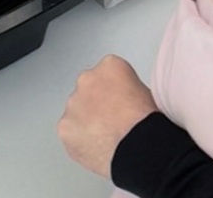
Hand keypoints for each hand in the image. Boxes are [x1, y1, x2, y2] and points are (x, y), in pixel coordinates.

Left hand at [58, 55, 157, 178]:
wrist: (137, 148)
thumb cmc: (146, 123)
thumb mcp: (147, 92)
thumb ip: (127, 88)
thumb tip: (124, 99)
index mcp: (110, 66)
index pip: (108, 72)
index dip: (116, 90)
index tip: (121, 101)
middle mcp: (87, 80)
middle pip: (88, 89)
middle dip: (96, 103)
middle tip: (112, 120)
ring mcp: (73, 104)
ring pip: (76, 111)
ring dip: (86, 121)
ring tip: (105, 137)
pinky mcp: (64, 127)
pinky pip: (70, 132)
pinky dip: (79, 140)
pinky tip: (96, 147)